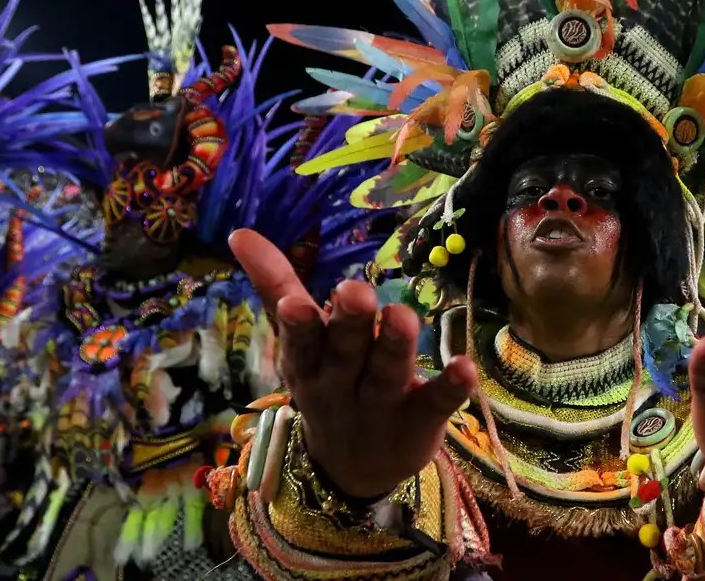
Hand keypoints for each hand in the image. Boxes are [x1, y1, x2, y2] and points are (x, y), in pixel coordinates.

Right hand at [229, 229, 476, 498]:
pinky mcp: (420, 421)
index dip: (298, 324)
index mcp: (309, 364)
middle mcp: (342, 384)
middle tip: (355, 293)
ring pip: (388, 372)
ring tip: (403, 315)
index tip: (294, 303)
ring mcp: (382, 405)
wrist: (354, 470)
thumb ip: (275, 287)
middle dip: (350, 323)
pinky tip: (465, 367)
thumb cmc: (327, 384)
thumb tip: (239, 232)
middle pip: (346, 352)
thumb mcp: (298, 345)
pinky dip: (450, 386)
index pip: (301, 342)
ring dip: (396, 345)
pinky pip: (437, 403)